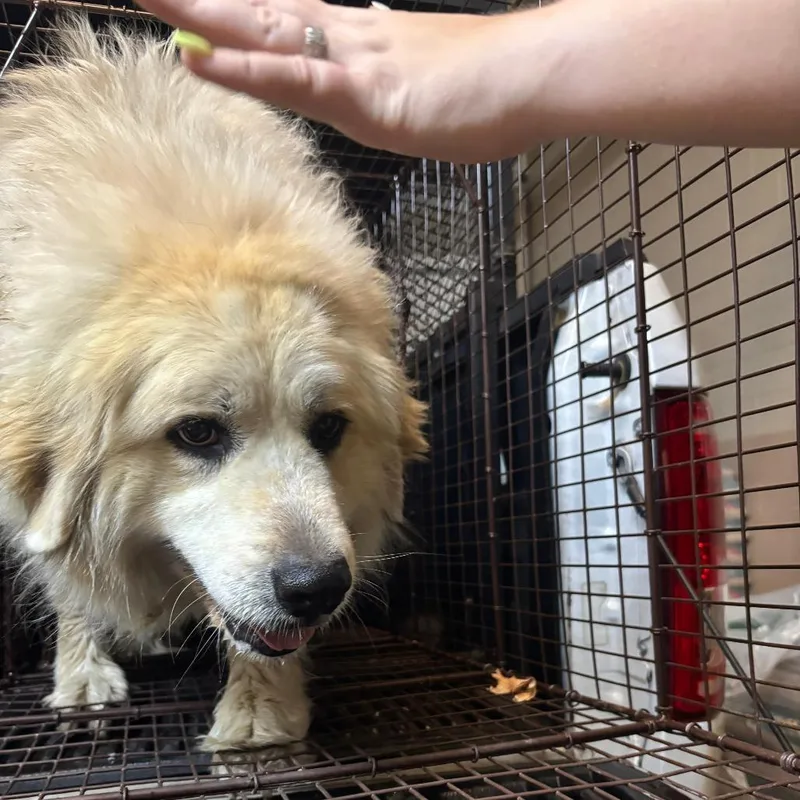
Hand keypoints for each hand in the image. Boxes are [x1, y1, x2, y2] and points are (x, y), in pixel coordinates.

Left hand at [135, 0, 512, 160]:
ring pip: (266, 36)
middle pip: (263, 15)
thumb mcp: (427, 79)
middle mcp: (347, 41)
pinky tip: (200, 61)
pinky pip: (294, 79)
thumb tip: (375, 67)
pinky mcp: (364, 93)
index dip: (242, 12)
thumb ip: (391, 74)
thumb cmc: (492, 84)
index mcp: (361, 41)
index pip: (288, 20)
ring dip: (205, 21)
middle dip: (205, 5)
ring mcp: (352, 63)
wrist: (534, 75)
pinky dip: (245, 71)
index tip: (201, 7)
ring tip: (150, 0)